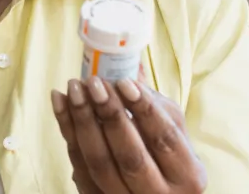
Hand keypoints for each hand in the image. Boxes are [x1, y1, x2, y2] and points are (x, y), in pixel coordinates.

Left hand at [52, 78, 206, 193]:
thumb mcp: (174, 134)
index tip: (123, 82)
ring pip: (100, 165)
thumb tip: (131, 66)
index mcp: (188, 176)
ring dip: (83, 122)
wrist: (153, 193)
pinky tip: (60, 102)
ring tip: (74, 88)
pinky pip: (78, 167)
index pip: (164, 139)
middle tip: (94, 83)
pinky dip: (67, 132)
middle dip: (110, 115)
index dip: (144, 109)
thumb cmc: (168, 159)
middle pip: (131, 156)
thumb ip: (155, 104)